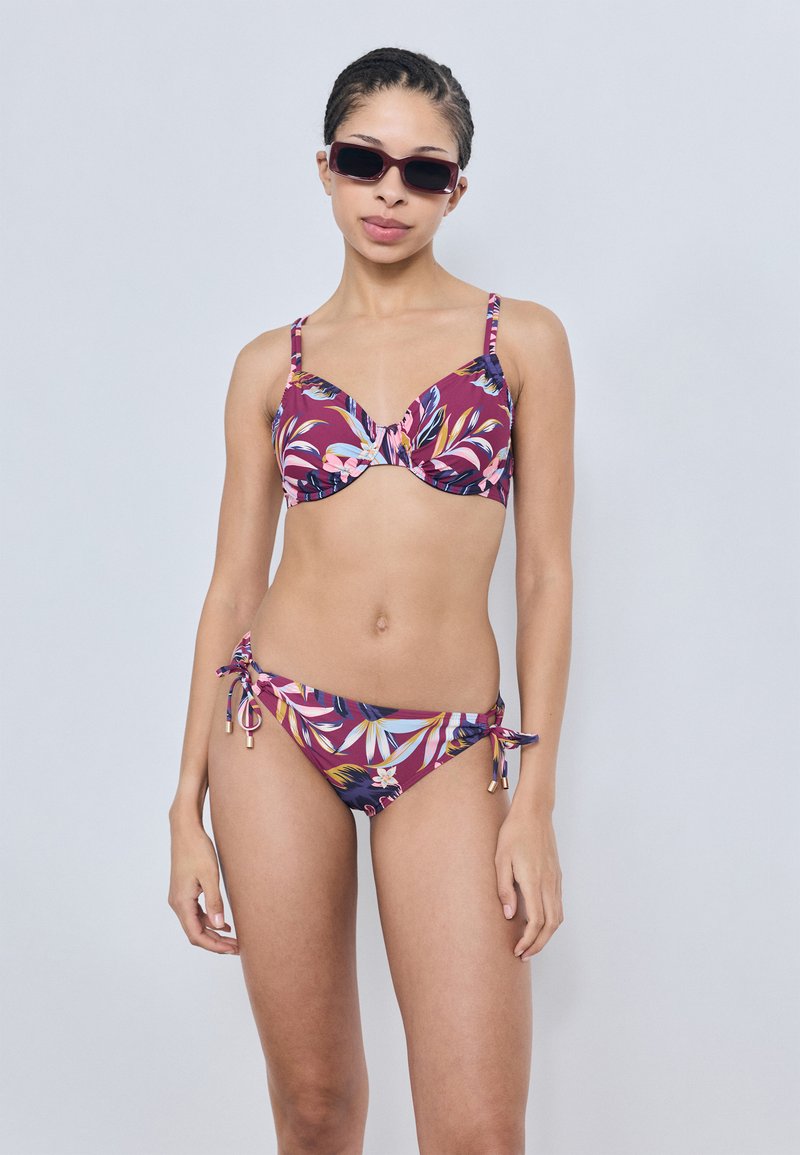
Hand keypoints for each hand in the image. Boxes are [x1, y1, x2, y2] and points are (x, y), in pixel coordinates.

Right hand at [168, 816, 238, 954]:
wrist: (185, 830)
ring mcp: (179, 897)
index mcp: (181, 902)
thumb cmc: (197, 849)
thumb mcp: (210, 876)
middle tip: (237, 947)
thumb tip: (219, 926)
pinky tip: (224, 923)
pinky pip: (196, 913)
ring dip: (213, 932)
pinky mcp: (184, 891)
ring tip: (234, 938)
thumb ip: (214, 902)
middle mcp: (177, 903)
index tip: (232, 949)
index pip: (196, 935)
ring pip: (196, 924)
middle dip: (215, 942)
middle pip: (195, 932)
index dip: (214, 945)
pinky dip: (209, 920)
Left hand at [494, 806, 563, 959]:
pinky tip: (538, 922)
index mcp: (534, 880)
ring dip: (547, 934)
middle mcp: (549, 883)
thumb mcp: (501, 859)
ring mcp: (555, 879)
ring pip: (558, 916)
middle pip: (551, 924)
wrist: (534, 813)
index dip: (528, 940)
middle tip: (524, 955)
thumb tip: (511, 916)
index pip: (536, 921)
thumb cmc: (513, 833)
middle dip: (539, 944)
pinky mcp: (557, 875)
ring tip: (531, 943)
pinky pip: (558, 904)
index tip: (517, 950)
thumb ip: (505, 888)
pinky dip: (551, 920)